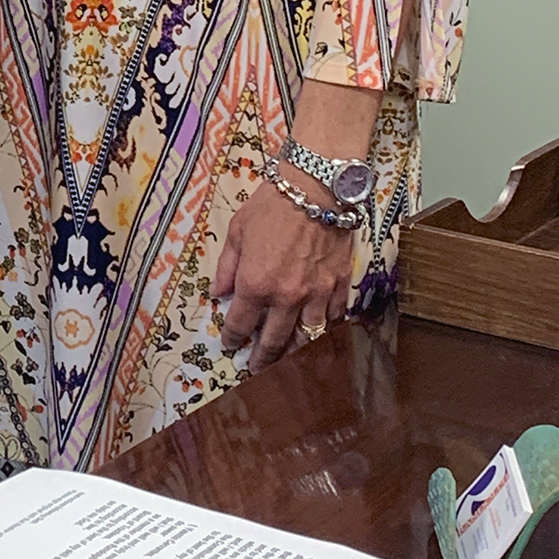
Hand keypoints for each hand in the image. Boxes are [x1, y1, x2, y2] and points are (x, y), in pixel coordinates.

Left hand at [213, 179, 355, 373]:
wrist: (316, 189)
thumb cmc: (271, 206)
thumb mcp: (237, 232)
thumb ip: (227, 267)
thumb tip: (218, 293)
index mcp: (256, 285)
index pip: (241, 324)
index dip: (232, 338)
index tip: (229, 344)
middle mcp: (287, 298)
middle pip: (274, 341)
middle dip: (263, 358)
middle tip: (257, 369)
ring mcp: (317, 295)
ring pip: (308, 337)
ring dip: (296, 352)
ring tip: (289, 361)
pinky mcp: (340, 286)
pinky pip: (334, 317)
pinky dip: (326, 327)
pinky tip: (320, 331)